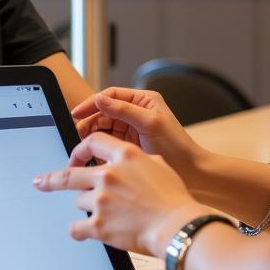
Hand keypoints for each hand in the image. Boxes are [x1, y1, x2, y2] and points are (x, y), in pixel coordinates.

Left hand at [33, 131, 202, 256]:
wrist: (177, 227)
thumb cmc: (174, 200)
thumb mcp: (159, 166)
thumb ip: (137, 160)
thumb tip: (128, 162)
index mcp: (125, 156)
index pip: (92, 142)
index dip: (78, 149)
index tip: (70, 158)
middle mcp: (109, 175)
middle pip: (69, 174)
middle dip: (51, 180)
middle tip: (40, 182)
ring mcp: (101, 199)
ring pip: (80, 202)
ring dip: (89, 208)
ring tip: (108, 217)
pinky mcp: (99, 224)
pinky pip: (77, 227)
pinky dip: (78, 231)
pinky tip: (83, 233)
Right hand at [70, 87, 201, 179]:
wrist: (192, 174)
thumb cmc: (177, 147)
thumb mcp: (150, 124)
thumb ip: (124, 110)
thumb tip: (100, 99)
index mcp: (143, 100)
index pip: (110, 96)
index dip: (92, 104)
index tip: (77, 113)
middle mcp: (136, 113)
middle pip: (104, 113)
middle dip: (90, 122)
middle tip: (79, 134)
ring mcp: (132, 130)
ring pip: (104, 129)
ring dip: (93, 136)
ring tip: (83, 146)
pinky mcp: (130, 146)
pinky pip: (109, 143)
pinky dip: (100, 148)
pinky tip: (94, 155)